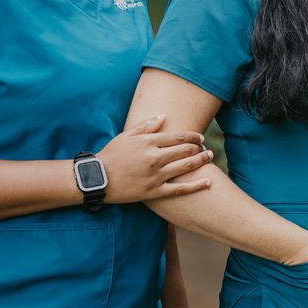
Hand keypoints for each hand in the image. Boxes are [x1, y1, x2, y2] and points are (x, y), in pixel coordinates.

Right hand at [99, 116, 214, 203]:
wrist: (97, 179)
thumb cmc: (111, 155)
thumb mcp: (126, 136)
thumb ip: (146, 125)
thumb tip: (164, 116)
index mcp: (149, 142)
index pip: (178, 137)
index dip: (193, 136)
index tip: (200, 138)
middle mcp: (155, 158)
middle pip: (185, 150)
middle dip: (199, 148)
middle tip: (207, 148)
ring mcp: (156, 175)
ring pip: (186, 167)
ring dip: (201, 161)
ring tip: (210, 157)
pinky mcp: (154, 191)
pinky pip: (180, 189)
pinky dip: (196, 186)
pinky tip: (209, 182)